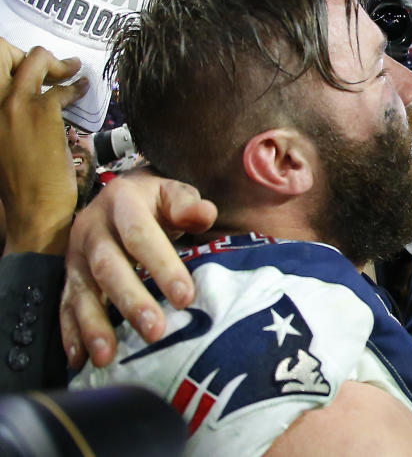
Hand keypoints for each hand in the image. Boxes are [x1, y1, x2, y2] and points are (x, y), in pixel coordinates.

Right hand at [0, 42, 88, 254]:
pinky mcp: (42, 113)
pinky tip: (83, 89)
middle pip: (2, 52)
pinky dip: (76, 86)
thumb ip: (6, 119)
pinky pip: (62, 87)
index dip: (10, 62)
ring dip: (59, 63)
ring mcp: (13, 105)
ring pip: (35, 60)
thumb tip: (23, 102)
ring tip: (73, 68)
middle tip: (53, 65)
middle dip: (32, 54)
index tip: (31, 71)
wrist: (32, 209)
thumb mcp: (2, 143)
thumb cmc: (20, 183)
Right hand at [60, 169, 216, 367]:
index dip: (162, 266)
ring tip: (108, 356)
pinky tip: (79, 359)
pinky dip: (71, 333)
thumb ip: (188, 204)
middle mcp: (93, 228)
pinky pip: (66, 306)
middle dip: (131, 302)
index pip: (141, 235)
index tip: (185, 298)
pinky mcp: (69, 277)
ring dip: (94, 326)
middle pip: (108, 267)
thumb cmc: (156, 201)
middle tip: (155, 332)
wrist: (120, 195)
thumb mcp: (173, 193)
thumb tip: (204, 214)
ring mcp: (76, 254)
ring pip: (83, 291)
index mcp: (122, 202)